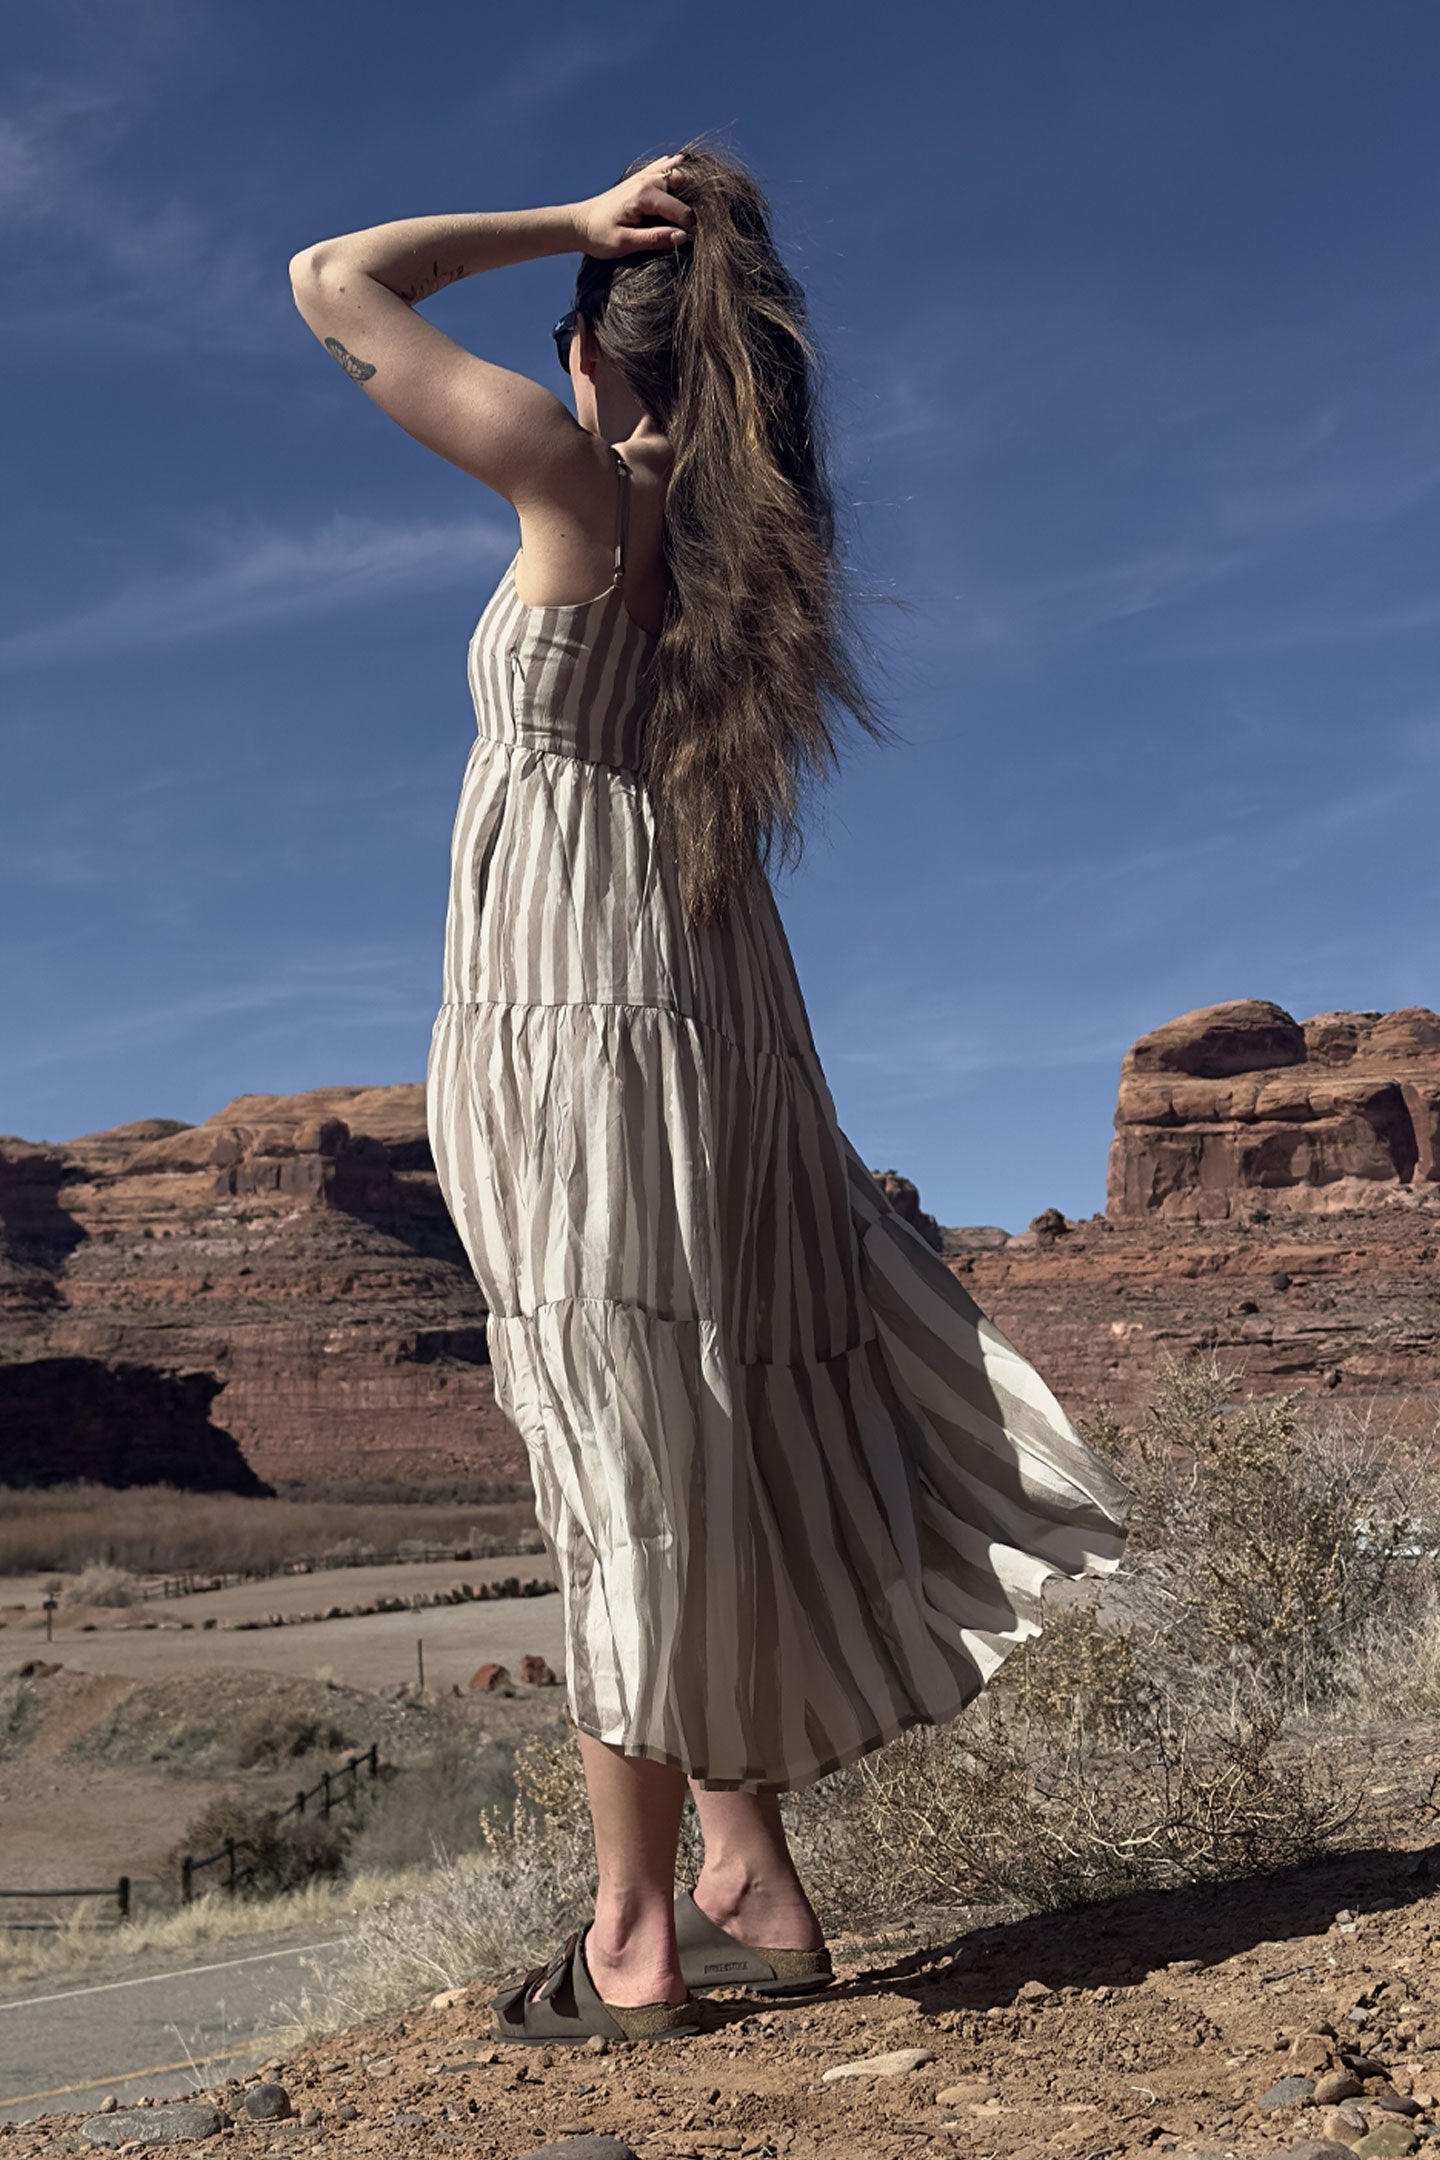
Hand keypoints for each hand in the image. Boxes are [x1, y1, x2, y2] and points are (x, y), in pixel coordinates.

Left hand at [570, 154, 695, 258]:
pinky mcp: (639, 179)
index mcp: (644, 195)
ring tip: (702, 195)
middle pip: (683, 182)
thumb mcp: (625, 243)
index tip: (696, 238)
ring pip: (675, 170)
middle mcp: (646, 181)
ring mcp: (642, 177)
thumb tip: (682, 237)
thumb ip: (654, 238)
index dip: (691, 225)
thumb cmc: (599, 235)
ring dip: (689, 181)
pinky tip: (683, 163)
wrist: (579, 223)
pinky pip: (662, 166)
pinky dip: (675, 166)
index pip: (679, 209)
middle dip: (695, 199)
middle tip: (701, 218)